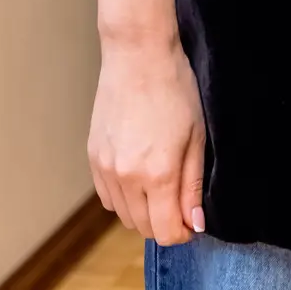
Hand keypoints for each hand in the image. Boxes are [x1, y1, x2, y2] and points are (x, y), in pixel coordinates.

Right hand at [88, 33, 206, 243]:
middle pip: (144, 228)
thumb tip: (195, 224)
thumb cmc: (175, 90)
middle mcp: (127, 177)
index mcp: (158, 174)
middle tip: (180, 202)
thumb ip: (193, 185)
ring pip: (123, 215)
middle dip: (165, 223)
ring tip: (160, 186)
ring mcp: (106, 168)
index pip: (166, 232)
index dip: (183, 233)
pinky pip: (107, 197)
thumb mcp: (196, 136)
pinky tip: (138, 178)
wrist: (138, 56)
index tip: (192, 221)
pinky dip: (123, 198)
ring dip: (143, 212)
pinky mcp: (93, 157)